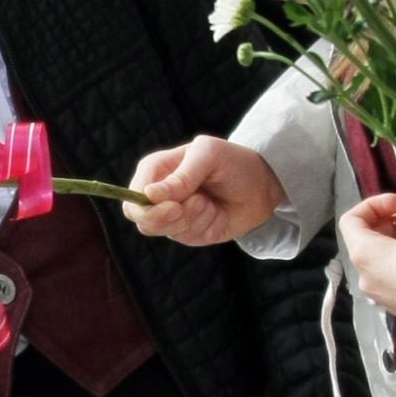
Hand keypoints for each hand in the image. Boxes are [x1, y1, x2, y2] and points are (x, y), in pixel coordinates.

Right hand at [125, 136, 286, 244]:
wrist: (262, 185)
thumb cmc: (233, 162)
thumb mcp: (208, 156)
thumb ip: (180, 176)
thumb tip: (149, 194)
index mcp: (154, 171)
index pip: (133, 198)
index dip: (149, 208)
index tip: (176, 207)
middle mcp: (158, 195)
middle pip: (143, 220)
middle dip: (173, 218)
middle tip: (202, 204)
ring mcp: (171, 215)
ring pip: (168, 231)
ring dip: (197, 220)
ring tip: (212, 202)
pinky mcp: (188, 231)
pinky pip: (188, 240)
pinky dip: (207, 228)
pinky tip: (217, 213)